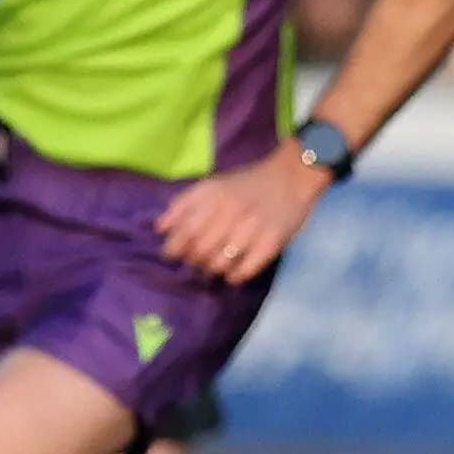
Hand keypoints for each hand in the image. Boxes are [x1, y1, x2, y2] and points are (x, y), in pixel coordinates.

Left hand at [155, 150, 332, 284]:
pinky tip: (234, 272)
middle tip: (197, 261)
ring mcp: (253, 229)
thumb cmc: (247, 182)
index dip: (174, 249)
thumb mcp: (211, 185)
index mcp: (213, 198)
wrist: (292, 177)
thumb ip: (183, 204)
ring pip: (220, 264)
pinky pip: (246, 270)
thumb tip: (160, 229)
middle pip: (200, 252)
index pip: (184, 233)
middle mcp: (231, 213)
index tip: (173, 254)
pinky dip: (235, 277)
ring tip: (215, 266)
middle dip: (194, 261)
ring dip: (212, 270)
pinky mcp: (272, 243)